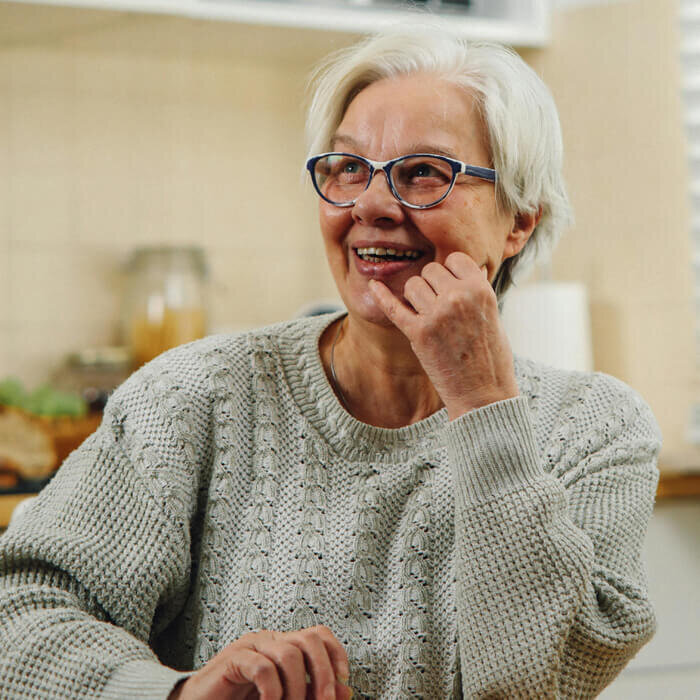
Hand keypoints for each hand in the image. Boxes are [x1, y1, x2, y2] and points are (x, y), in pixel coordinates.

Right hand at [169, 626, 350, 699]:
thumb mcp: (282, 698)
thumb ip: (309, 692)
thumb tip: (344, 692)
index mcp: (283, 646)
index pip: (318, 635)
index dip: (335, 654)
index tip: (343, 682)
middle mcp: (269, 640)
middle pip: (308, 639)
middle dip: (322, 673)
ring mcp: (251, 647)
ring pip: (288, 653)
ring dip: (297, 689)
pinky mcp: (232, 659)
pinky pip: (261, 666)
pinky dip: (272, 690)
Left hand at [368, 251, 518, 419]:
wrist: (483, 395)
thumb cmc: (490, 357)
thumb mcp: (493, 316)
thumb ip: (478, 291)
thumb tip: (471, 266)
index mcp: (480, 290)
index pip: (454, 259)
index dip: (450, 272)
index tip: (450, 287)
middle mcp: (458, 298)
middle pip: (430, 270)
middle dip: (432, 285)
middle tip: (440, 308)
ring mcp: (436, 315)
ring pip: (412, 285)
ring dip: (416, 297)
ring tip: (429, 316)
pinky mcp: (418, 334)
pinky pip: (393, 307)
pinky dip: (381, 296)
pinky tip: (373, 287)